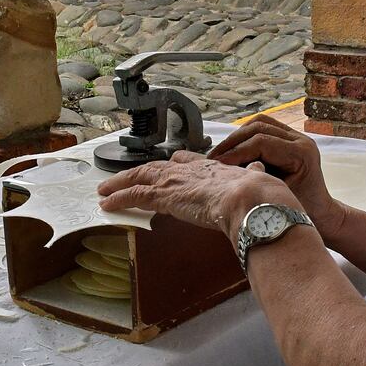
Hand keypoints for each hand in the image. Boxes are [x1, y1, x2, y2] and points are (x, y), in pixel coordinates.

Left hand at [98, 151, 299, 244]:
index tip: (168, 165)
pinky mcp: (164, 195)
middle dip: (139, 172)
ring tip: (105, 190)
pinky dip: (118, 199)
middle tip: (124, 177)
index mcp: (212, 168)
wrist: (251, 199)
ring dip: (120, 184)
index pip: (187, 161)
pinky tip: (106, 205)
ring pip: (138, 178)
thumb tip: (260, 169)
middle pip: (156, 166)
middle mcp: (190, 169)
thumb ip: (255, 175)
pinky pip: (134, 196)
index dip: (175, 164)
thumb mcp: (258, 181)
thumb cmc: (260, 195)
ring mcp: (175, 181)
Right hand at [209, 115, 345, 238]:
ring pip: (258, 122)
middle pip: (258, 127)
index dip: (236, 152)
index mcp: (301, 153)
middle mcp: (301, 139)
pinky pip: (262, 127)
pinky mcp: (289, 138)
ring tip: (220, 153)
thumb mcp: (275, 197)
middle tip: (213, 158)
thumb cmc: (299, 212)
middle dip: (232, 142)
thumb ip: (255, 179)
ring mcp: (296, 136)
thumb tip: (226, 170)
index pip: (261, 142)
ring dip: (236, 136)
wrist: (320, 213)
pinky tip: (231, 151)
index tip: (218, 165)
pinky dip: (244, 137)